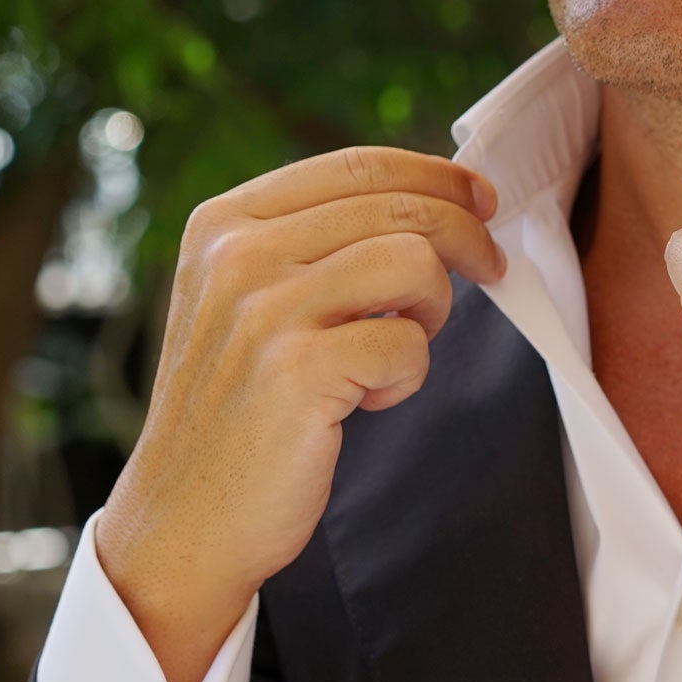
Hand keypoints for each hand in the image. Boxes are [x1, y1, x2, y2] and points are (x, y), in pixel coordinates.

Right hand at [98, 146, 505, 681]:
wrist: (187, 516)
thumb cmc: (240, 413)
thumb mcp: (251, 305)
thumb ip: (313, 249)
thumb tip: (428, 209)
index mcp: (225, 223)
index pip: (357, 165)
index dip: (436, 176)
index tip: (481, 199)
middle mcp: (236, 254)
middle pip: (397, 207)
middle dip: (466, 236)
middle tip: (493, 270)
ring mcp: (262, 310)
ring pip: (413, 263)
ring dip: (432, 311)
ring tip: (396, 354)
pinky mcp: (296, 370)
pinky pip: (407, 345)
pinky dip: (406, 376)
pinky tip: (366, 401)